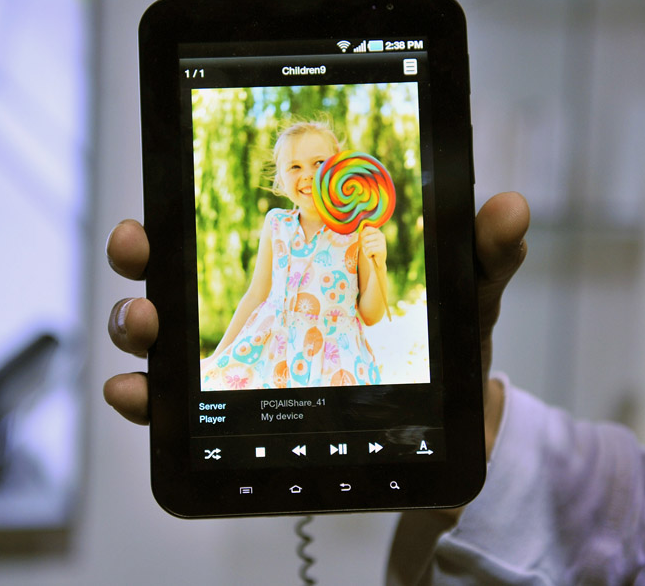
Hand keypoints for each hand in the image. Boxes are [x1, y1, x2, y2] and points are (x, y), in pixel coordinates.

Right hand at [105, 193, 529, 443]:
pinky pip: (178, 410)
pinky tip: (138, 396)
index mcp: (291, 271)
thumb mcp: (461, 298)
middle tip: (139, 250)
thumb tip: (510, 207)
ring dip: (133, 325)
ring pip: (160, 341)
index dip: (171, 217)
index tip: (153, 209)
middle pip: (168, 276)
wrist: (448, 437)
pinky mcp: (238, 417)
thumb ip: (481, 255)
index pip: (222, 230)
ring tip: (145, 327)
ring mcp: (241, 366)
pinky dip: (146, 402)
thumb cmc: (444, 355)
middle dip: (139, 259)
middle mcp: (253, 313)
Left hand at [359, 226, 387, 263]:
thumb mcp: (366, 241)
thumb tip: (358, 231)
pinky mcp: (382, 249)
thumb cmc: (369, 250)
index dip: (362, 235)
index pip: (367, 229)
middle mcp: (381, 235)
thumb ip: (363, 235)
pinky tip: (372, 256)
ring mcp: (382, 242)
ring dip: (366, 251)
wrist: (376, 262)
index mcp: (377, 231)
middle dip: (364, 245)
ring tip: (371, 252)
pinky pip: (369, 250)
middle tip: (368, 249)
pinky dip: (368, 254)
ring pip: (366, 245)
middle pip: (365, 238)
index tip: (362, 240)